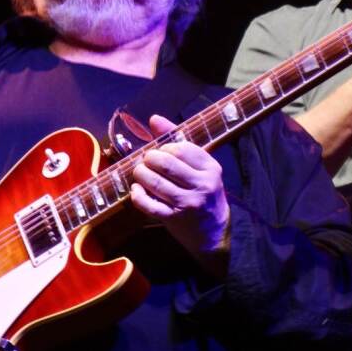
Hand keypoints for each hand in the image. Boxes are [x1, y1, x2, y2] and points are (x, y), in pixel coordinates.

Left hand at [130, 115, 229, 272]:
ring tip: (139, 173)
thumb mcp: (199, 166)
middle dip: (149, 159)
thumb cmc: (204, 192)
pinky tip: (136, 190)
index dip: (163, 148)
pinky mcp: (174, 219)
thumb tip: (153, 118)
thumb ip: (177, 140)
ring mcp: (188, 203)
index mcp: (210, 168)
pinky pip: (149, 205)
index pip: (180, 148)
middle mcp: (202, 185)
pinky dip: (138, 196)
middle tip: (145, 162)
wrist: (215, 232)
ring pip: (155, 182)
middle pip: (166, 163)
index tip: (160, 152)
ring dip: (140, 175)